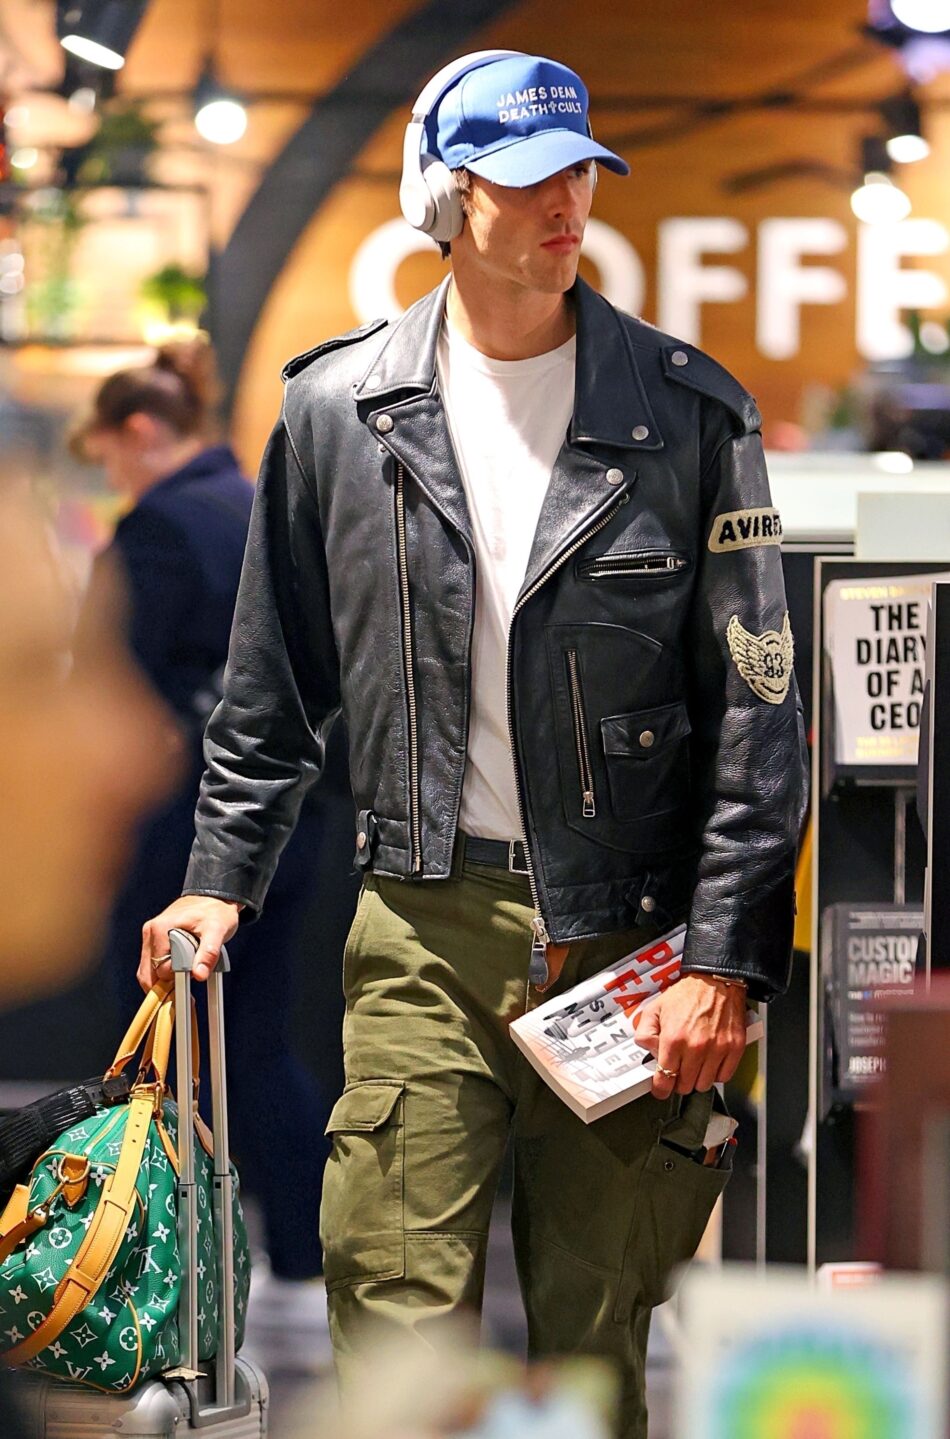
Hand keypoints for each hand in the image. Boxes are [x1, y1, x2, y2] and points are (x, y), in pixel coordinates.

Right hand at [138, 895, 242, 991]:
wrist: (214, 897)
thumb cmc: (216, 910)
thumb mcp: (217, 931)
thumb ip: (208, 953)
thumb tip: (199, 975)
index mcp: (161, 929)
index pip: (160, 969)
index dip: (177, 979)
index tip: (192, 983)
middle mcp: (151, 932)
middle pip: (149, 973)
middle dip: (167, 984)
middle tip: (188, 986)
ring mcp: (151, 936)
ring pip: (148, 972)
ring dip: (163, 981)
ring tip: (184, 981)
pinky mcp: (154, 940)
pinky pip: (152, 965)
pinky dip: (162, 974)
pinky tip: (178, 975)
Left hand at [632, 974, 747, 1099]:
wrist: (715, 980)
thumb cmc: (688, 993)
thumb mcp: (655, 1008)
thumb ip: (645, 1033)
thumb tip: (648, 1052)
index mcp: (673, 1039)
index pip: (665, 1079)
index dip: (661, 1089)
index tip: (661, 1090)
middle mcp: (696, 1047)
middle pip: (685, 1086)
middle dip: (678, 1080)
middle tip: (679, 1069)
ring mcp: (717, 1049)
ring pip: (704, 1085)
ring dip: (697, 1078)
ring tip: (695, 1063)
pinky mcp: (734, 1048)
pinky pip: (724, 1077)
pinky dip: (716, 1073)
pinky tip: (710, 1061)